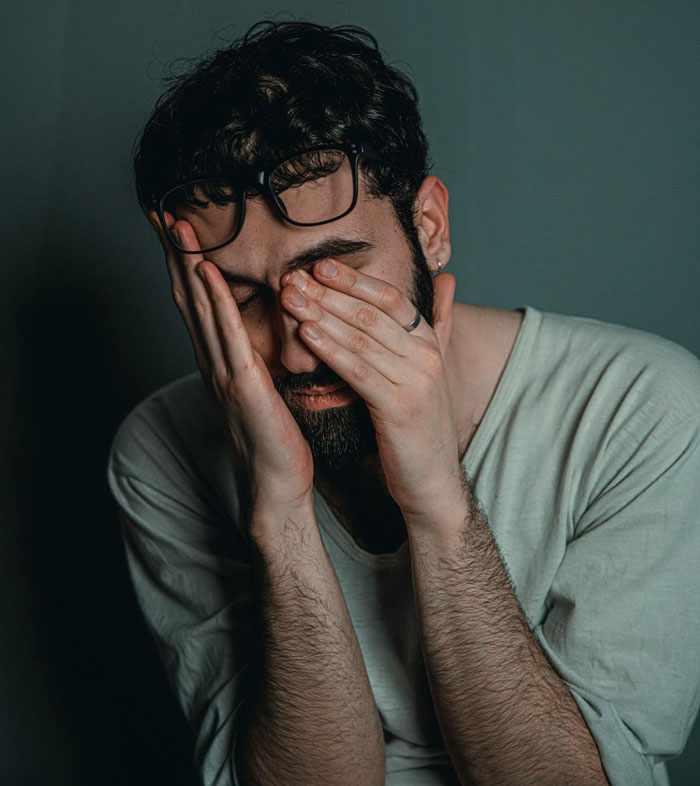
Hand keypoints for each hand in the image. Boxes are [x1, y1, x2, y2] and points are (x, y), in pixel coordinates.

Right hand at [147, 211, 314, 517]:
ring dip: (187, 265)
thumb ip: (248, 358)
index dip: (182, 264)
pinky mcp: (242, 383)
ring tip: (178, 227)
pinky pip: (228, 334)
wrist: (277, 479)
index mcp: (218, 360)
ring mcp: (223, 371)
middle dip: (174, 255)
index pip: (195, 303)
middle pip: (187, 298)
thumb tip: (249, 334)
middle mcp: (212, 361)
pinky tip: (206, 270)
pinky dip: (215, 300)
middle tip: (161, 213)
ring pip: (200, 308)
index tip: (174, 229)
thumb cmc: (273, 435)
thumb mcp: (259, 387)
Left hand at [279, 257, 463, 519]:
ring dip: (321, 315)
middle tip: (292, 278)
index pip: (390, 299)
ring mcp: (416, 380)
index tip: (319, 266)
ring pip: (361, 338)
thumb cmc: (419, 424)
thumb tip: (448, 280)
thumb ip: (438, 324)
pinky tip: (307, 335)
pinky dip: (331, 350)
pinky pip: (359, 371)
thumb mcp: (429, 369)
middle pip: (371, 314)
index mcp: (429, 343)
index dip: (355, 280)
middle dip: (328, 293)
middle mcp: (426, 356)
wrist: (432, 478)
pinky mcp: (400, 407)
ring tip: (290, 300)